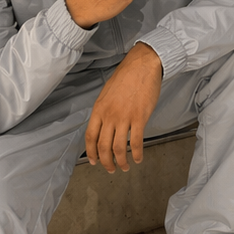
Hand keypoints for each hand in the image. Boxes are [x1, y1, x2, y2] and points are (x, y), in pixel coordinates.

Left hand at [85, 43, 162, 172]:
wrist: (142, 65)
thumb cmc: (126, 76)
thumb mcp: (108, 92)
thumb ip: (104, 110)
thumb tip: (105, 125)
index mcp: (99, 109)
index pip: (90, 136)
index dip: (91, 152)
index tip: (94, 161)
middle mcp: (109, 115)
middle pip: (103, 146)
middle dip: (106, 162)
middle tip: (111, 169)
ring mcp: (124, 117)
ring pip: (119, 148)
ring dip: (121, 161)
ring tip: (125, 167)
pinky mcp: (139, 118)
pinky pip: (136, 142)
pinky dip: (137, 154)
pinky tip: (139, 158)